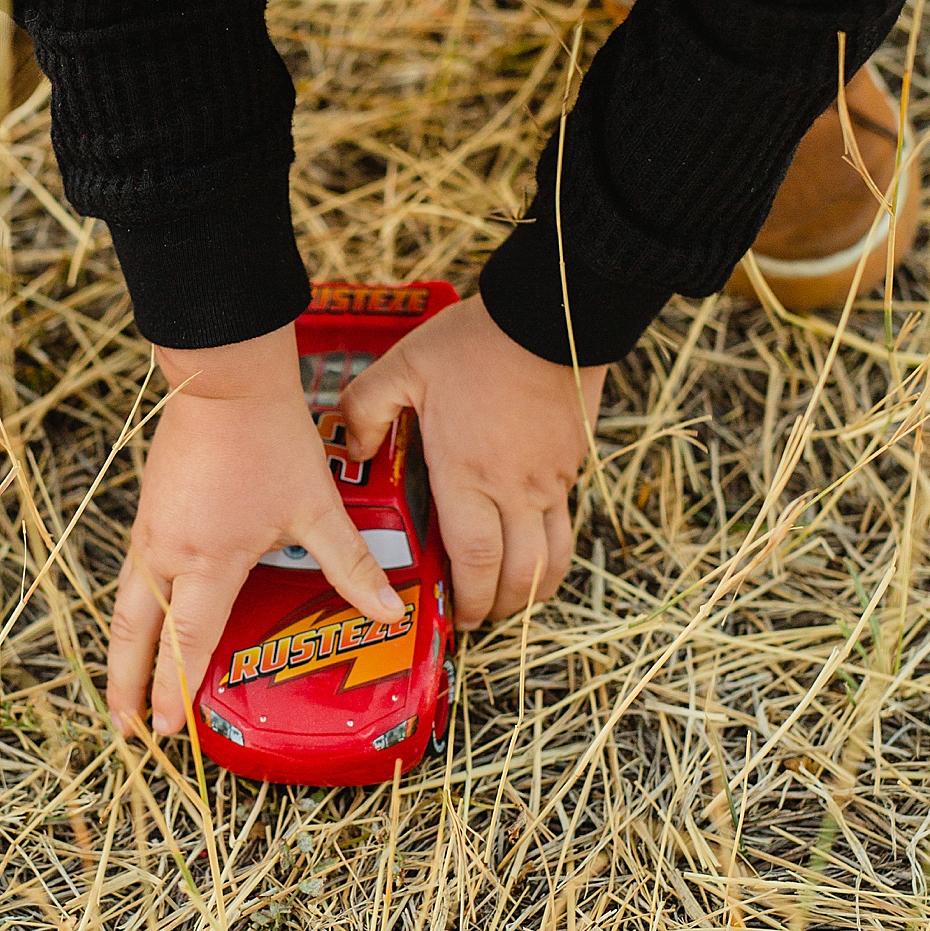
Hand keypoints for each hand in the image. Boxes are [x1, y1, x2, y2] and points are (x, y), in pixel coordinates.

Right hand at [108, 323, 407, 737]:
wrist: (224, 378)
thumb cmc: (270, 439)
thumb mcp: (316, 508)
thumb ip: (349, 566)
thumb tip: (388, 612)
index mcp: (208, 560)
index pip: (187, 641)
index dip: (176, 689)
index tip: (170, 731)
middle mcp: (167, 551)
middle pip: (135, 633)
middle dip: (128, 685)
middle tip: (127, 727)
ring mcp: (151, 528)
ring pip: (127, 604)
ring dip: (124, 649)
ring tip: (123, 685)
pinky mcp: (149, 508)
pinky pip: (133, 573)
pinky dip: (133, 609)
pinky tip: (142, 619)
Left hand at [340, 296, 607, 625]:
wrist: (550, 315)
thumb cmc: (474, 342)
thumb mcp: (402, 366)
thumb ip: (366, 410)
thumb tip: (355, 451)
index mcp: (469, 474)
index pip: (474, 559)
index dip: (467, 597)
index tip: (455, 615)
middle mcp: (516, 488)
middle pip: (518, 574)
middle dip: (498, 607)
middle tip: (478, 615)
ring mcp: (551, 480)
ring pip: (553, 558)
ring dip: (533, 588)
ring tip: (510, 596)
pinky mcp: (574, 463)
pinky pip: (566, 523)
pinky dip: (552, 550)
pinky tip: (532, 546)